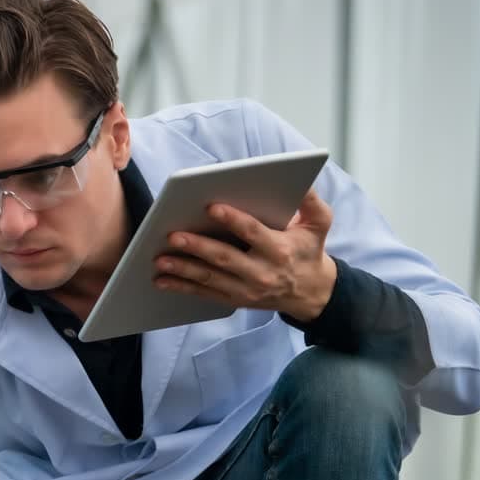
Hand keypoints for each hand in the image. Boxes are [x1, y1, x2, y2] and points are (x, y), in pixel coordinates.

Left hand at [153, 187, 337, 322]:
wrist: (310, 292)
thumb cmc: (309, 250)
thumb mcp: (320, 224)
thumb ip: (311, 201)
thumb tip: (301, 180)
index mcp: (280, 250)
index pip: (253, 232)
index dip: (232, 220)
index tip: (211, 206)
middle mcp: (262, 272)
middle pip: (225, 258)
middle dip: (197, 247)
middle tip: (172, 235)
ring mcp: (246, 289)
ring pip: (210, 278)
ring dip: (182, 269)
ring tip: (159, 259)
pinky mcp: (235, 299)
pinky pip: (204, 293)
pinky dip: (182, 287)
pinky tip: (162, 279)